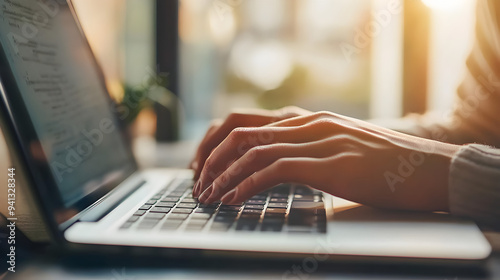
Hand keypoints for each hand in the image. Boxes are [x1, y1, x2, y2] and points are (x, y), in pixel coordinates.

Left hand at [192, 110, 460, 211]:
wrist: (428, 168)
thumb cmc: (384, 165)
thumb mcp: (338, 149)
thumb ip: (309, 149)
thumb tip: (276, 166)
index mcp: (308, 120)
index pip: (247, 121)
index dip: (217, 141)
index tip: (203, 164)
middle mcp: (308, 124)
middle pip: (241, 131)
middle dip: (211, 157)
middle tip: (198, 181)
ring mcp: (318, 141)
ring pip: (253, 151)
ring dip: (224, 175)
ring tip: (209, 196)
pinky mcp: (328, 164)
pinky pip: (274, 170)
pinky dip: (247, 185)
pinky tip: (233, 200)